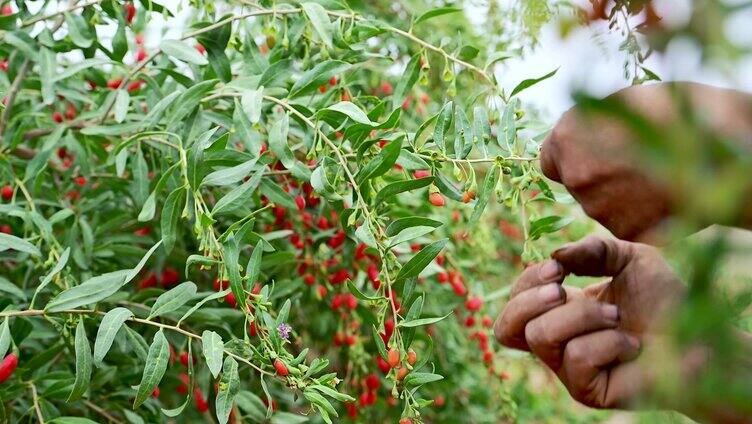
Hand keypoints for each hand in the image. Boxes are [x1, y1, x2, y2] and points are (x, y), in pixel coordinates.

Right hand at [494, 236, 685, 407]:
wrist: (702, 335)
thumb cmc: (664, 298)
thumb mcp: (628, 258)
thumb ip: (592, 250)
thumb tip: (554, 256)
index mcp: (558, 310)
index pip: (516, 300)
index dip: (527, 281)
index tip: (558, 268)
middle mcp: (556, 342)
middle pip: (505, 328)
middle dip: (530, 300)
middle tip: (562, 288)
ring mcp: (567, 369)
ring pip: (541, 337)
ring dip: (581, 316)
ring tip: (616, 316)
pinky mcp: (586, 390)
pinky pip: (575, 358)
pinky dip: (606, 343)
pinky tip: (632, 345)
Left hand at [540, 82, 751, 241]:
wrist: (720, 147)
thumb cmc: (673, 113)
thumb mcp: (620, 104)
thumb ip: (587, 126)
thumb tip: (571, 139)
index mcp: (567, 139)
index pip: (549, 160)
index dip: (571, 157)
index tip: (591, 153)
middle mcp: (576, 176)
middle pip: (576, 184)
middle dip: (598, 175)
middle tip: (634, 162)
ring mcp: (599, 207)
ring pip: (599, 205)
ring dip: (619, 195)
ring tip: (654, 176)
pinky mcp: (625, 231)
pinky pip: (624, 222)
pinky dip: (639, 213)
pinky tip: (662, 196)